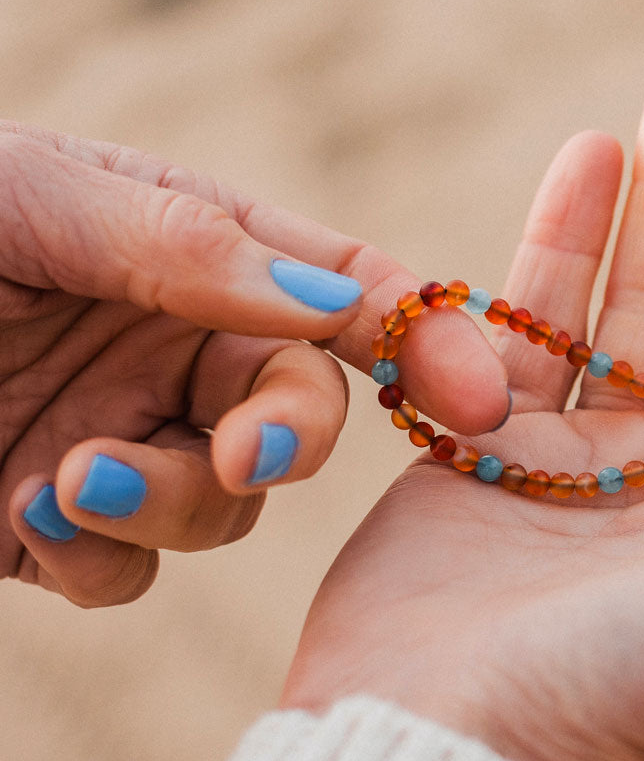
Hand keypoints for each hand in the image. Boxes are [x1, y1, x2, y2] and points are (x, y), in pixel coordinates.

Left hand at [1, 124, 508, 605]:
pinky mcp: (56, 522)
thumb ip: (196, 249)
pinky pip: (127, 564)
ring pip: (225, 506)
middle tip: (254, 453)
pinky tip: (33, 510)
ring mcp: (124, 438)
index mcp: (197, 253)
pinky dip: (100, 550)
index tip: (482, 396)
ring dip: (175, 500)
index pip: (343, 293)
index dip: (423, 340)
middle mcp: (176, 351)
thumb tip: (344, 304)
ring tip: (76, 477)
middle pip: (299, 411)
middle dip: (290, 436)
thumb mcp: (44, 196)